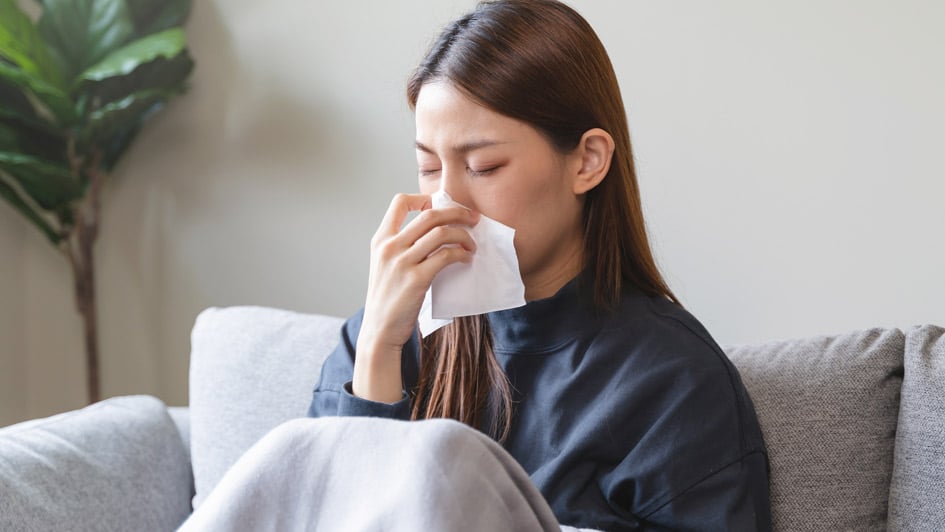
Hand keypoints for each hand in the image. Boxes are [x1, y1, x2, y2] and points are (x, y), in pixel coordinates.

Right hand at [353, 193, 478, 402]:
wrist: (379, 330)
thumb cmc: (387, 299)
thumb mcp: (384, 266)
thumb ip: (401, 246)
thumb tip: (434, 231)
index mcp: (380, 240)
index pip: (399, 202)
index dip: (423, 198)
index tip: (440, 206)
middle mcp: (390, 247)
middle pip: (430, 215)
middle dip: (457, 212)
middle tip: (473, 218)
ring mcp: (402, 262)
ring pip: (441, 233)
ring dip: (464, 235)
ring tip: (472, 245)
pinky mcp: (417, 279)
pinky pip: (446, 256)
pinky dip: (461, 254)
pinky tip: (466, 259)